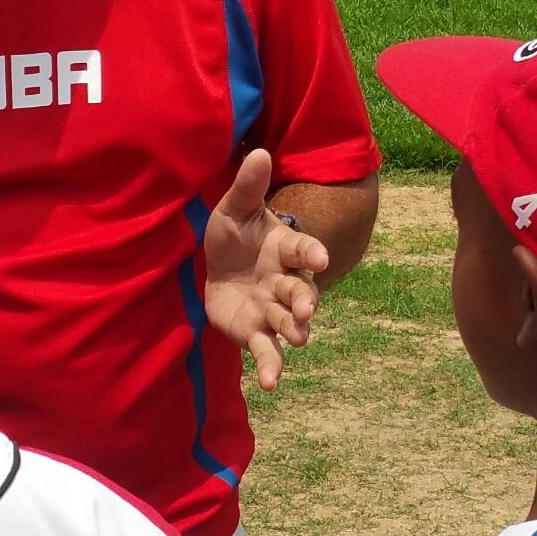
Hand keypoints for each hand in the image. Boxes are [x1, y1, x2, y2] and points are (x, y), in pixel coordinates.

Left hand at [202, 148, 326, 390]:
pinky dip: (271, 368)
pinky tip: (270, 384)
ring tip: (299, 338)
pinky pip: (267, 352)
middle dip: (306, 300)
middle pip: (301, 291)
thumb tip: (259, 152)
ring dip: (296, 330)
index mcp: (284, 249)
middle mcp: (285, 282)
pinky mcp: (256, 333)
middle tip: (306, 308)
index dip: (312, 254)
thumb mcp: (232, 209)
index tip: (320, 258)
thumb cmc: (232, 235)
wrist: (216, 267)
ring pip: (290, 323)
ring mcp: (273, 310)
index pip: (304, 250)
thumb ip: (247, 186)